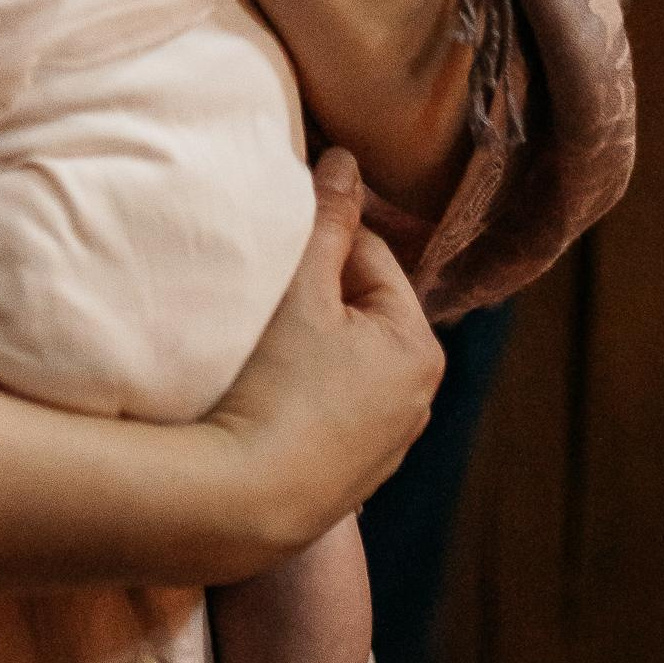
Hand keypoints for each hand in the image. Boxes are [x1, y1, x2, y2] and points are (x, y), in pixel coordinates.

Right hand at [206, 153, 444, 557]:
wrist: (244, 503)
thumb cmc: (276, 385)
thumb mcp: (301, 288)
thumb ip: (326, 219)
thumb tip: (345, 159)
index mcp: (419, 346)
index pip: (369, 257)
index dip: (316, 245)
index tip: (270, 254)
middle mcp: (419, 400)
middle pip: (358, 312)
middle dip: (314, 298)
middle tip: (261, 303)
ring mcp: (386, 446)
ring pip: (342, 362)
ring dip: (306, 347)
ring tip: (258, 352)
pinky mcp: (351, 480)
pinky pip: (328, 410)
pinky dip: (300, 396)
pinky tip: (262, 400)